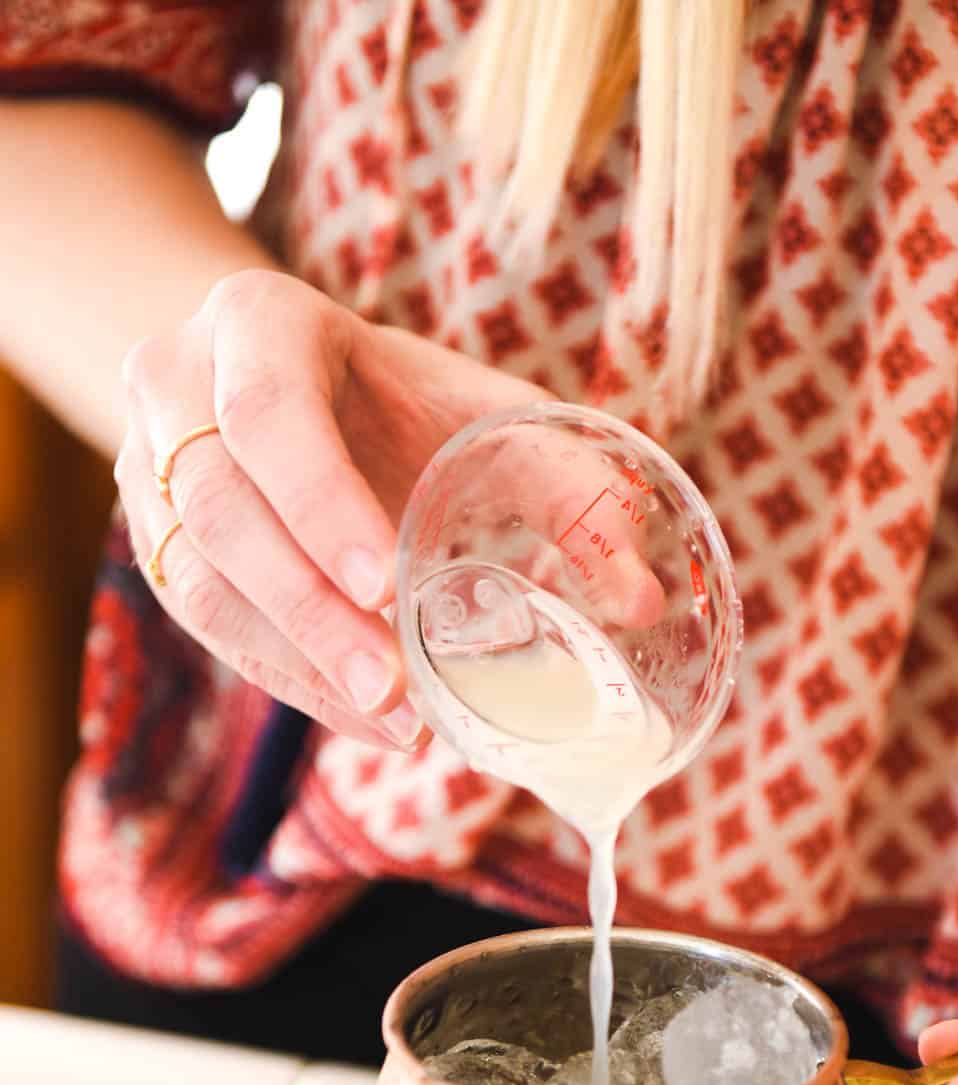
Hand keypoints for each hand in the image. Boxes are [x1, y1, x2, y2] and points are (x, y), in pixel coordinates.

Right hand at [114, 270, 601, 747]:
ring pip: (195, 573)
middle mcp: (176, 384)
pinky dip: (282, 675)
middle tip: (393, 690)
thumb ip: (566, 485)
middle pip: (218, 506)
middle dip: (309, 611)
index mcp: (258, 322)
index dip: (319, 503)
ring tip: (391, 721)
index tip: (385, 586)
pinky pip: (200, 621)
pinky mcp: (150, 540)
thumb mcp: (482, 412)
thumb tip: (644, 597)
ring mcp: (145, 464)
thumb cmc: (397, 398)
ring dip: (293, 658)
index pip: (268, 412)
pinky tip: (355, 717)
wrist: (283, 381)